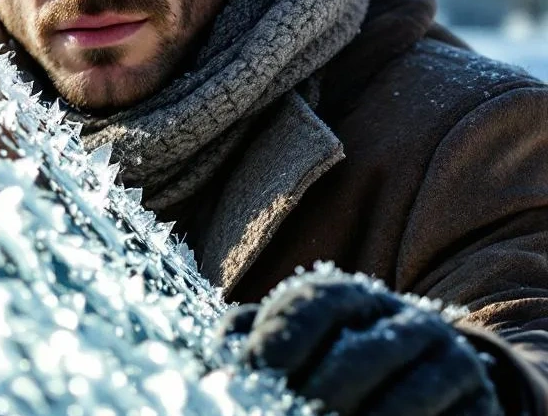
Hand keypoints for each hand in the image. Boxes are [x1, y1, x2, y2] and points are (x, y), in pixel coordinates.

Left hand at [219, 275, 502, 415]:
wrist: (424, 381)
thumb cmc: (334, 359)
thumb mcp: (293, 340)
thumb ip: (254, 338)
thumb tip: (220, 351)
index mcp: (345, 296)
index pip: (314, 304)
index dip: (282, 337)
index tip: (256, 371)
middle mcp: (401, 319)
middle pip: (362, 353)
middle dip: (324, 391)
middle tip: (294, 412)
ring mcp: (446, 358)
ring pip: (411, 392)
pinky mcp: (479, 401)